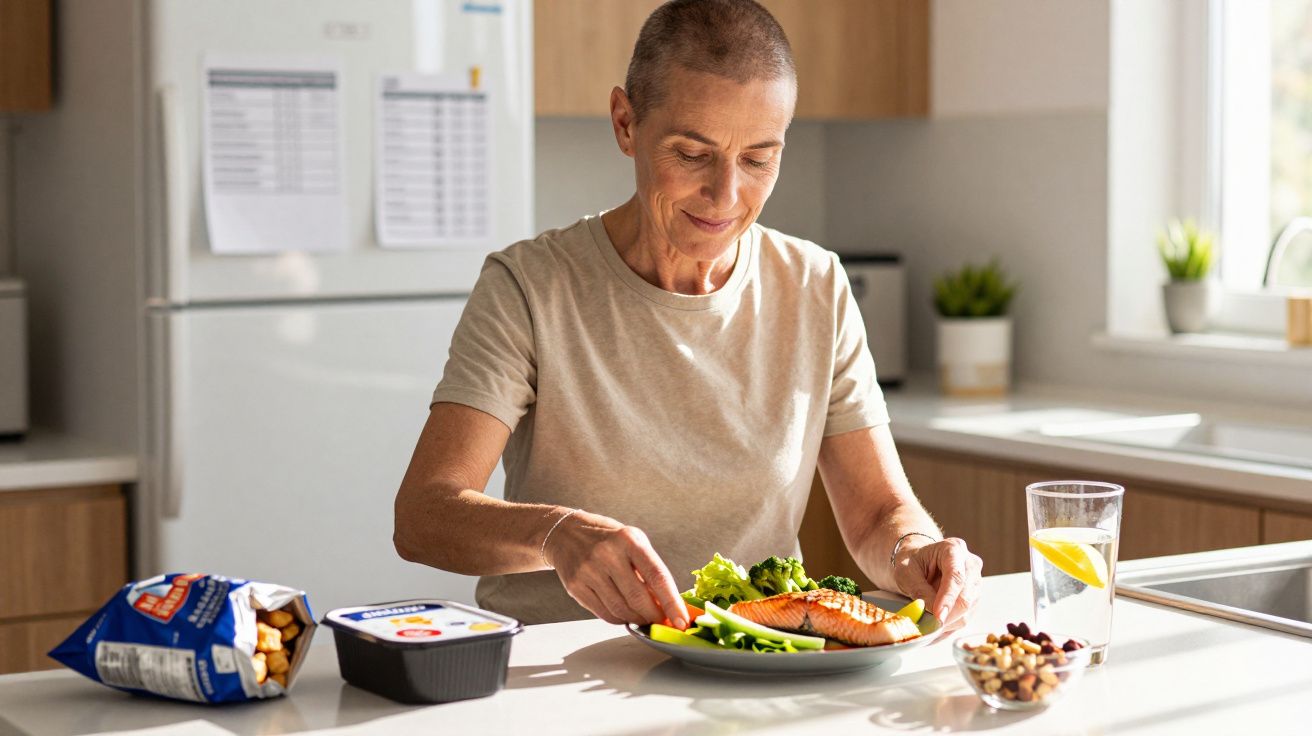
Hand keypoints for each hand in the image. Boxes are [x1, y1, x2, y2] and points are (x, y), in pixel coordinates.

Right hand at [543, 510, 688, 628]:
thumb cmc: (607, 538)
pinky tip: (625, 613)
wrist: (566, 533)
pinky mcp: (575, 586)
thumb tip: (667, 604)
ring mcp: (589, 571)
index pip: (657, 576)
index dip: (672, 602)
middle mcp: (607, 554)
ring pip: (621, 610)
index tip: (682, 620)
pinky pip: (604, 613)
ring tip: (644, 617)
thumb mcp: (633, 542)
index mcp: (629, 540)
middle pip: (638, 598)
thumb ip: (649, 570)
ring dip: (637, 619)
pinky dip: (620, 619)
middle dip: (654, 616)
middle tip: (663, 622)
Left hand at [891, 537, 981, 629]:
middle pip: (966, 596)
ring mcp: (975, 581)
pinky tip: (935, 626)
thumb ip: (919, 590)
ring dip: (948, 621)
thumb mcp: (906, 572)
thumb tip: (934, 614)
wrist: (918, 562)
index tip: (938, 616)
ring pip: (968, 610)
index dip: (948, 598)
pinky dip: (949, 625)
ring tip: (927, 625)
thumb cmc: (911, 563)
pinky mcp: (974, 597)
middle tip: (929, 627)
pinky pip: (966, 616)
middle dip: (948, 615)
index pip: (956, 576)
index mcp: (953, 549)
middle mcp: (970, 564)